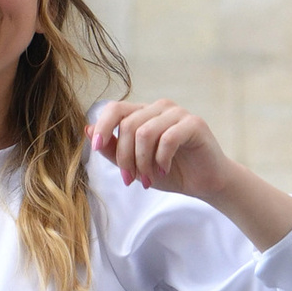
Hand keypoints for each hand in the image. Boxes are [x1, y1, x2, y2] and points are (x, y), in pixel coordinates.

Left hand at [91, 97, 291, 251]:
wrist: (203, 183)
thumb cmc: (169, 172)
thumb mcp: (134, 165)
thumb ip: (112, 149)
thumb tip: (88, 131)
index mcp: (143, 113)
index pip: (115, 108)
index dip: (103, 126)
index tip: (98, 148)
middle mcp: (159, 108)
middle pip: (128, 125)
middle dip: (125, 158)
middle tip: (131, 180)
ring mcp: (178, 113)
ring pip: (145, 133)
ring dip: (143, 162)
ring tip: (149, 179)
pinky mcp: (194, 124)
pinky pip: (167, 139)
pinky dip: (161, 160)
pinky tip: (164, 171)